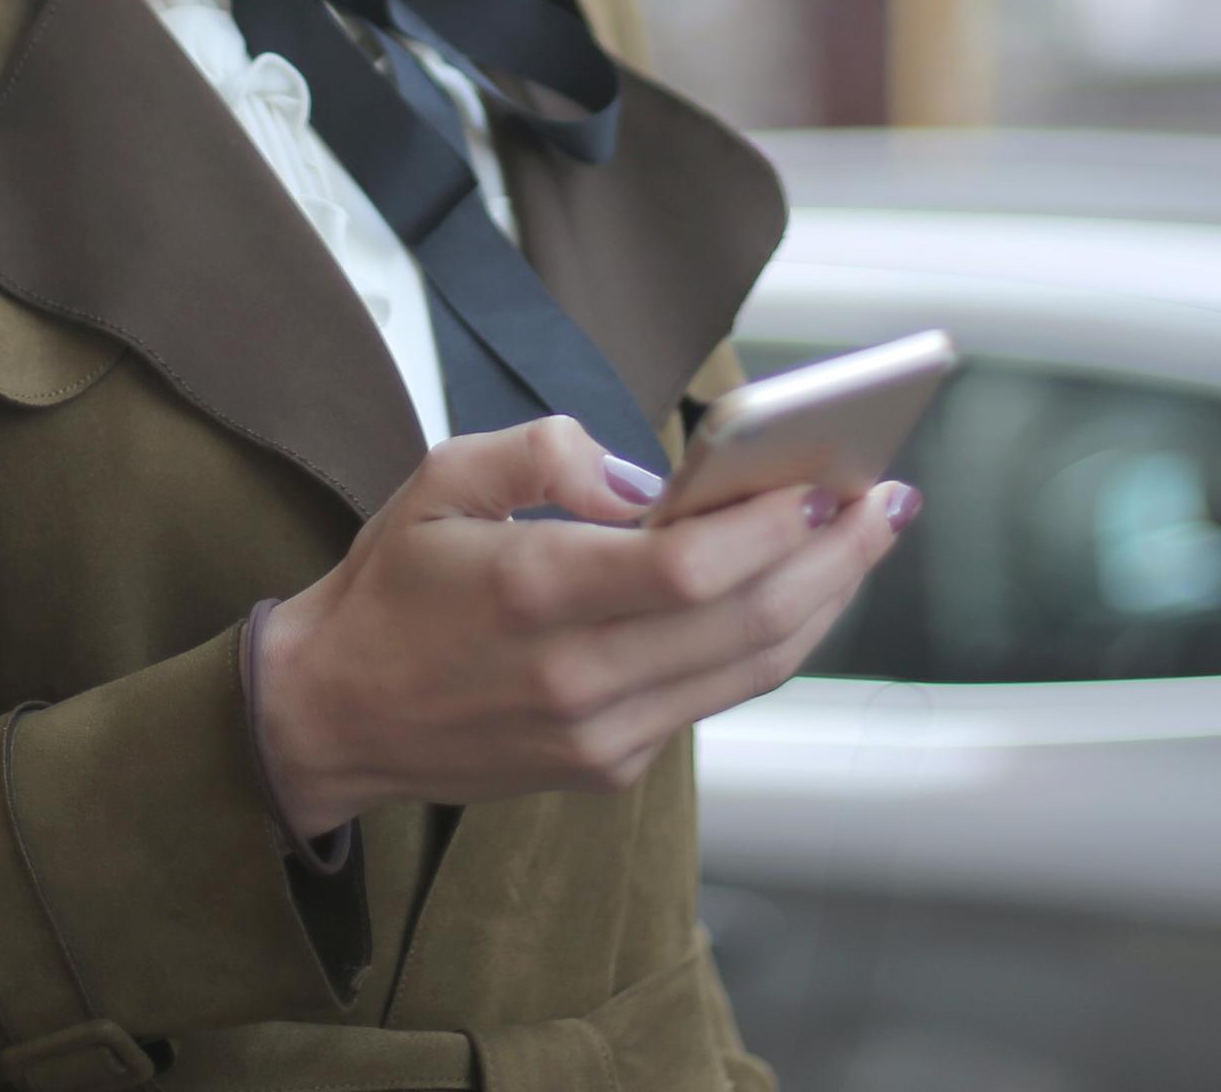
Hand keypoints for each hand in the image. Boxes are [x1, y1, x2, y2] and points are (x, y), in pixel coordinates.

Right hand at [248, 415, 915, 835]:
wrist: (335, 716)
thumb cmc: (392, 586)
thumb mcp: (440, 479)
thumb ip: (545, 455)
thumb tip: (649, 479)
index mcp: (532, 593)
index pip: (689, 569)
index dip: (771, 527)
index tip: (825, 480)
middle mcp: (575, 677)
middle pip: (746, 622)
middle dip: (834, 559)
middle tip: (885, 500)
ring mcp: (599, 734)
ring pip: (749, 669)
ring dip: (823, 603)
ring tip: (867, 540)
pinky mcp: (610, 765)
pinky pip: (714, 697)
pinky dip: (768, 641)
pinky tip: (796, 590)